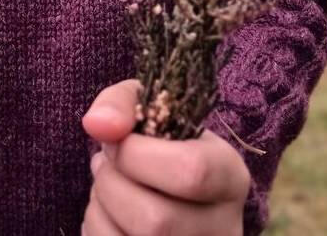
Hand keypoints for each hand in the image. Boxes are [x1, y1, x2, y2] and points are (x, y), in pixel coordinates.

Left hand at [80, 79, 250, 235]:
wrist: (166, 185)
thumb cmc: (155, 143)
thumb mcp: (146, 107)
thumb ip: (121, 103)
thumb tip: (97, 124)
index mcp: (230, 176)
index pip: (190, 172)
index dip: (135, 155)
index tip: (117, 142)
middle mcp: (226, 228)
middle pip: (156, 221)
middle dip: (111, 184)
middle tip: (106, 164)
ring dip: (100, 209)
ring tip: (108, 187)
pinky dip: (96, 230)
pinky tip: (108, 216)